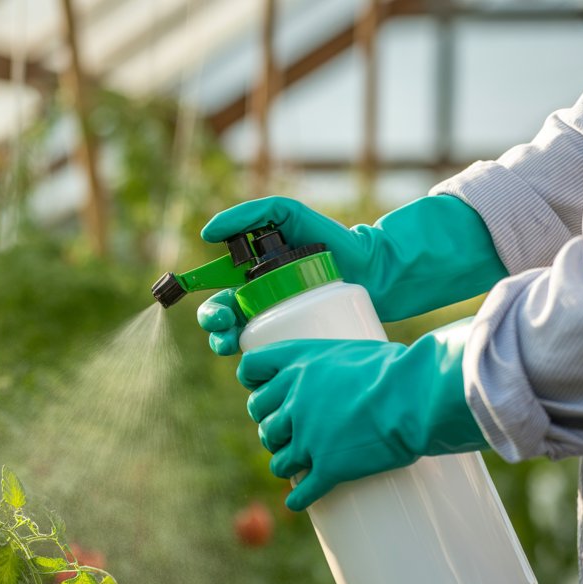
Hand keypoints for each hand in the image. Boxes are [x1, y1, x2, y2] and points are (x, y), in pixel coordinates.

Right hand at [195, 195, 505, 355]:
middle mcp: (261, 309)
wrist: (376, 267)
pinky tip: (268, 368)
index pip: (219, 303)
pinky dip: (265, 368)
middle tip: (228, 329)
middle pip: (226, 329)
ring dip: (232, 351)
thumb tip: (206, 234)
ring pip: (245, 348)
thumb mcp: (288, 215)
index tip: (221, 315)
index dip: (211, 313)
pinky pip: (276, 362)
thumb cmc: (331, 239)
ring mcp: (282, 329)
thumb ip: (249, 215)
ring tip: (238, 348)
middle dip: (217, 334)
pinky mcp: (302, 345)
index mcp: (250, 285)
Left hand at [237, 322, 487, 510]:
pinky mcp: (327, 467)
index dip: (254, 384)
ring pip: (278, 459)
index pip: (250, 371)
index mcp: (298, 364)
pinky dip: (299, 498)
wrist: (417, 394)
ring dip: (284, 463)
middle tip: (287, 434)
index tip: (264, 392)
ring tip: (296, 466)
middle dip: (273, 429)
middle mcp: (293, 400)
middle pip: (263, 421)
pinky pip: (302, 491)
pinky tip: (297, 501)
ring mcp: (307, 437)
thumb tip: (337, 382)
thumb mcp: (351, 352)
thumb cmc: (396, 368)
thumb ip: (331, 368)